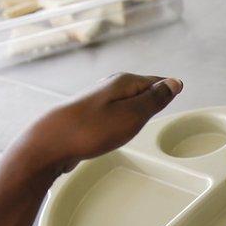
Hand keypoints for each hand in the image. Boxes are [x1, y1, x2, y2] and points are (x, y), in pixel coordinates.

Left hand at [17, 73, 182, 175]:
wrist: (50, 143)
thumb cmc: (92, 129)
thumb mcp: (133, 115)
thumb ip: (156, 99)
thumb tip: (175, 82)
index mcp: (125, 82)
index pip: (157, 83)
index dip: (167, 94)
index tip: (175, 102)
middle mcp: (111, 86)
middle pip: (142, 91)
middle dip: (153, 102)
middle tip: (162, 113)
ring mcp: (98, 100)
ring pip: (128, 103)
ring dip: (137, 113)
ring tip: (143, 123)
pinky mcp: (89, 115)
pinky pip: (115, 113)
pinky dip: (122, 121)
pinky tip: (118, 131)